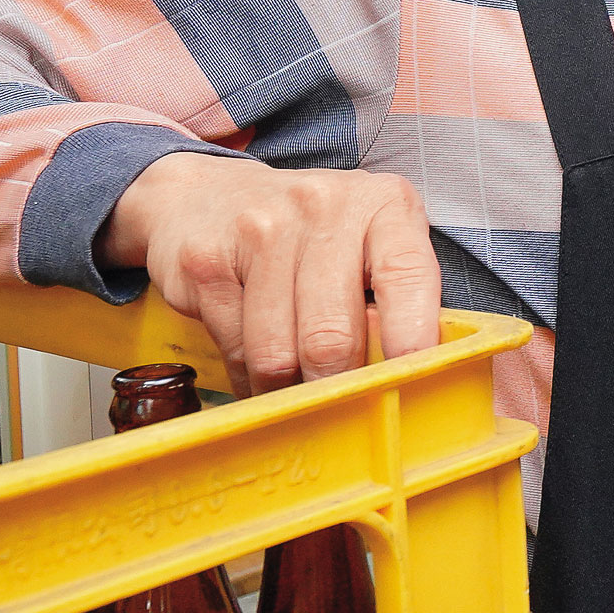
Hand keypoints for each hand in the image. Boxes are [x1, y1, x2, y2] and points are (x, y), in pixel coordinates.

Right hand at [98, 154, 439, 390]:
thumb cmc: (308, 235)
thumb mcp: (366, 243)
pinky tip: (255, 369)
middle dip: (335, 389)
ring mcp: (260, 230)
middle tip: (340, 414)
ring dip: (287, 391)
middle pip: (333, 336)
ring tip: (294, 389)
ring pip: (278, 355)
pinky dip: (248, 378)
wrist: (202, 198)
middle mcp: (323, 207)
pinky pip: (236, 350)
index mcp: (382, 204)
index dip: (411, 337)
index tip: (410, 384)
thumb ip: (394, 297)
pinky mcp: (207, 262)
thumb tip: (407, 379)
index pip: (407, 275)